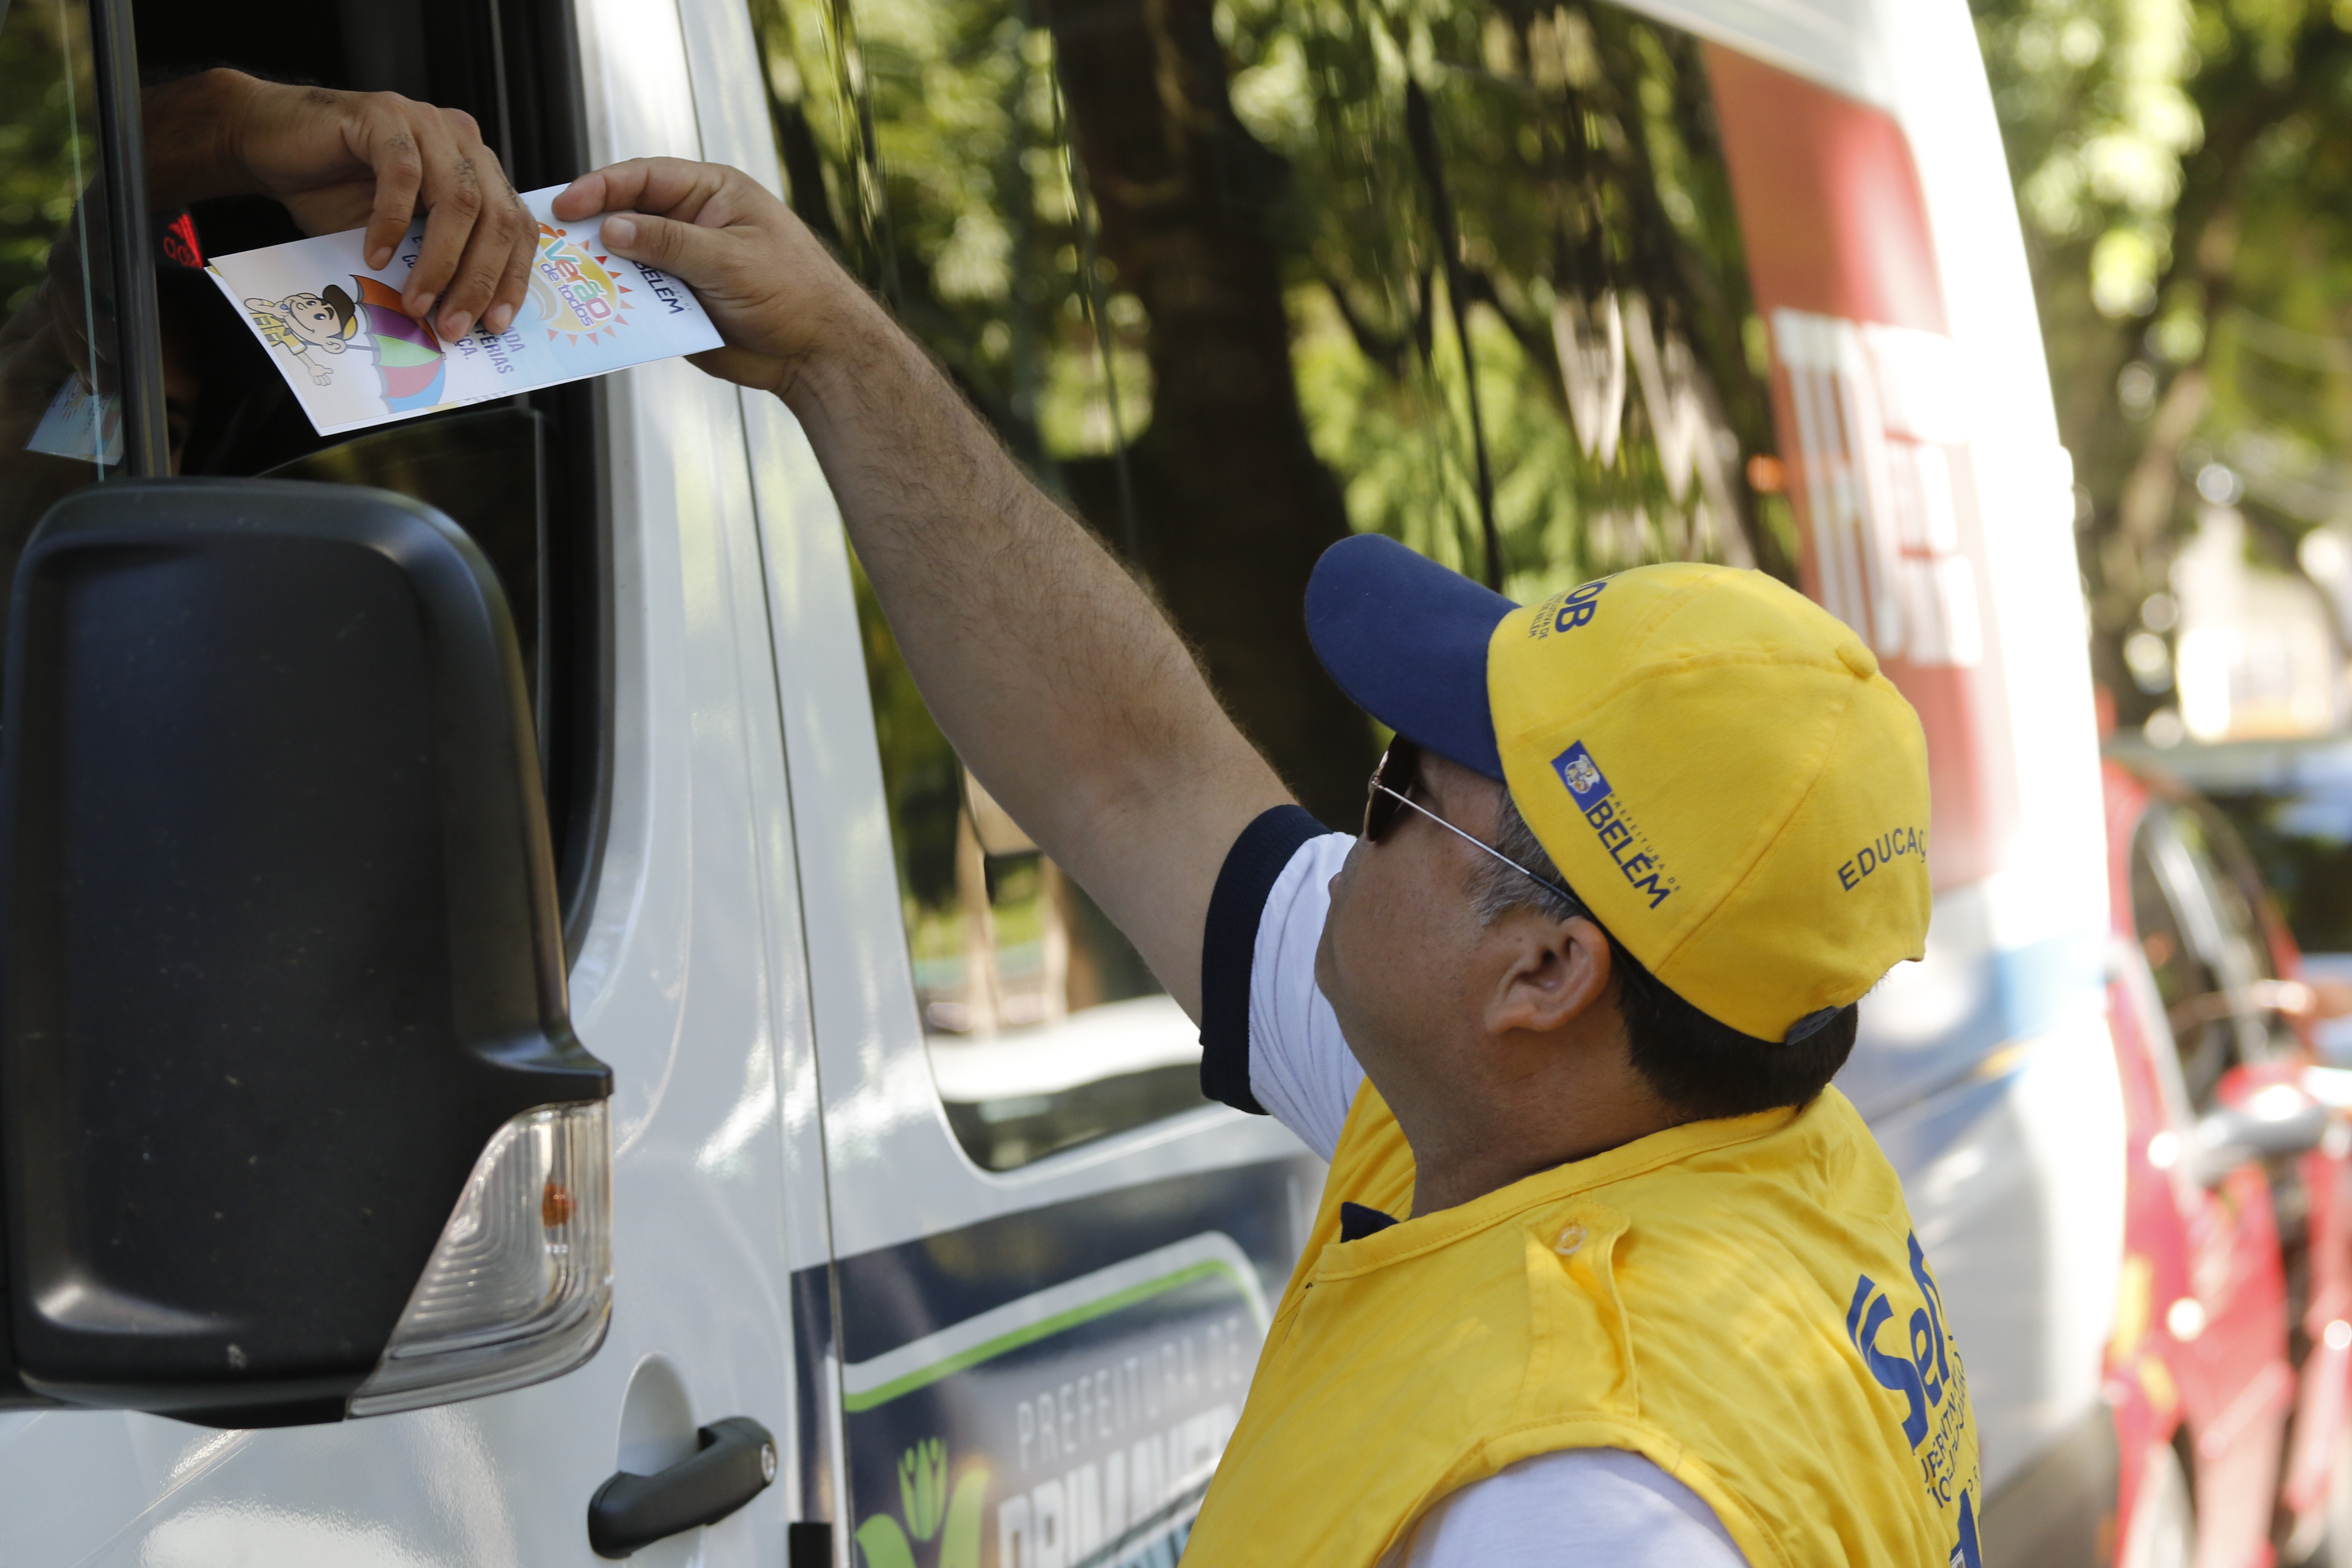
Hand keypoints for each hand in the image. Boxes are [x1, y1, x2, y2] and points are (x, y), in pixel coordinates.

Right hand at [147, 71, 535, 342]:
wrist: (267, 143)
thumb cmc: (334, 193)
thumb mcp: (397, 239)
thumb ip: (433, 264)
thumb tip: (461, 321)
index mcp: (477, 169)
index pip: (516, 226)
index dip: (512, 278)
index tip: (497, 324)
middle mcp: (461, 141)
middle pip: (495, 217)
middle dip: (479, 280)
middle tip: (453, 325)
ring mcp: (425, 123)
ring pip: (459, 199)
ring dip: (441, 261)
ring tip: (416, 302)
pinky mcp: (383, 114)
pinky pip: (403, 174)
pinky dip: (392, 222)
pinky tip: (375, 255)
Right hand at [550, 159, 880, 398]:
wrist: (818, 354)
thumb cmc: (795, 291)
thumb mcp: (730, 259)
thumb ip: (670, 242)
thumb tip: (612, 228)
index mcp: (711, 193)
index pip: (644, 177)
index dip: (602, 187)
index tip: (567, 205)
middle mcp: (693, 223)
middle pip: (627, 216)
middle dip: (590, 230)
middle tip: (550, 243)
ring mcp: (683, 264)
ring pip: (627, 261)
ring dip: (598, 271)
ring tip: (560, 280)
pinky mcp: (678, 303)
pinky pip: (638, 299)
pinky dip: (616, 305)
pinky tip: (590, 312)